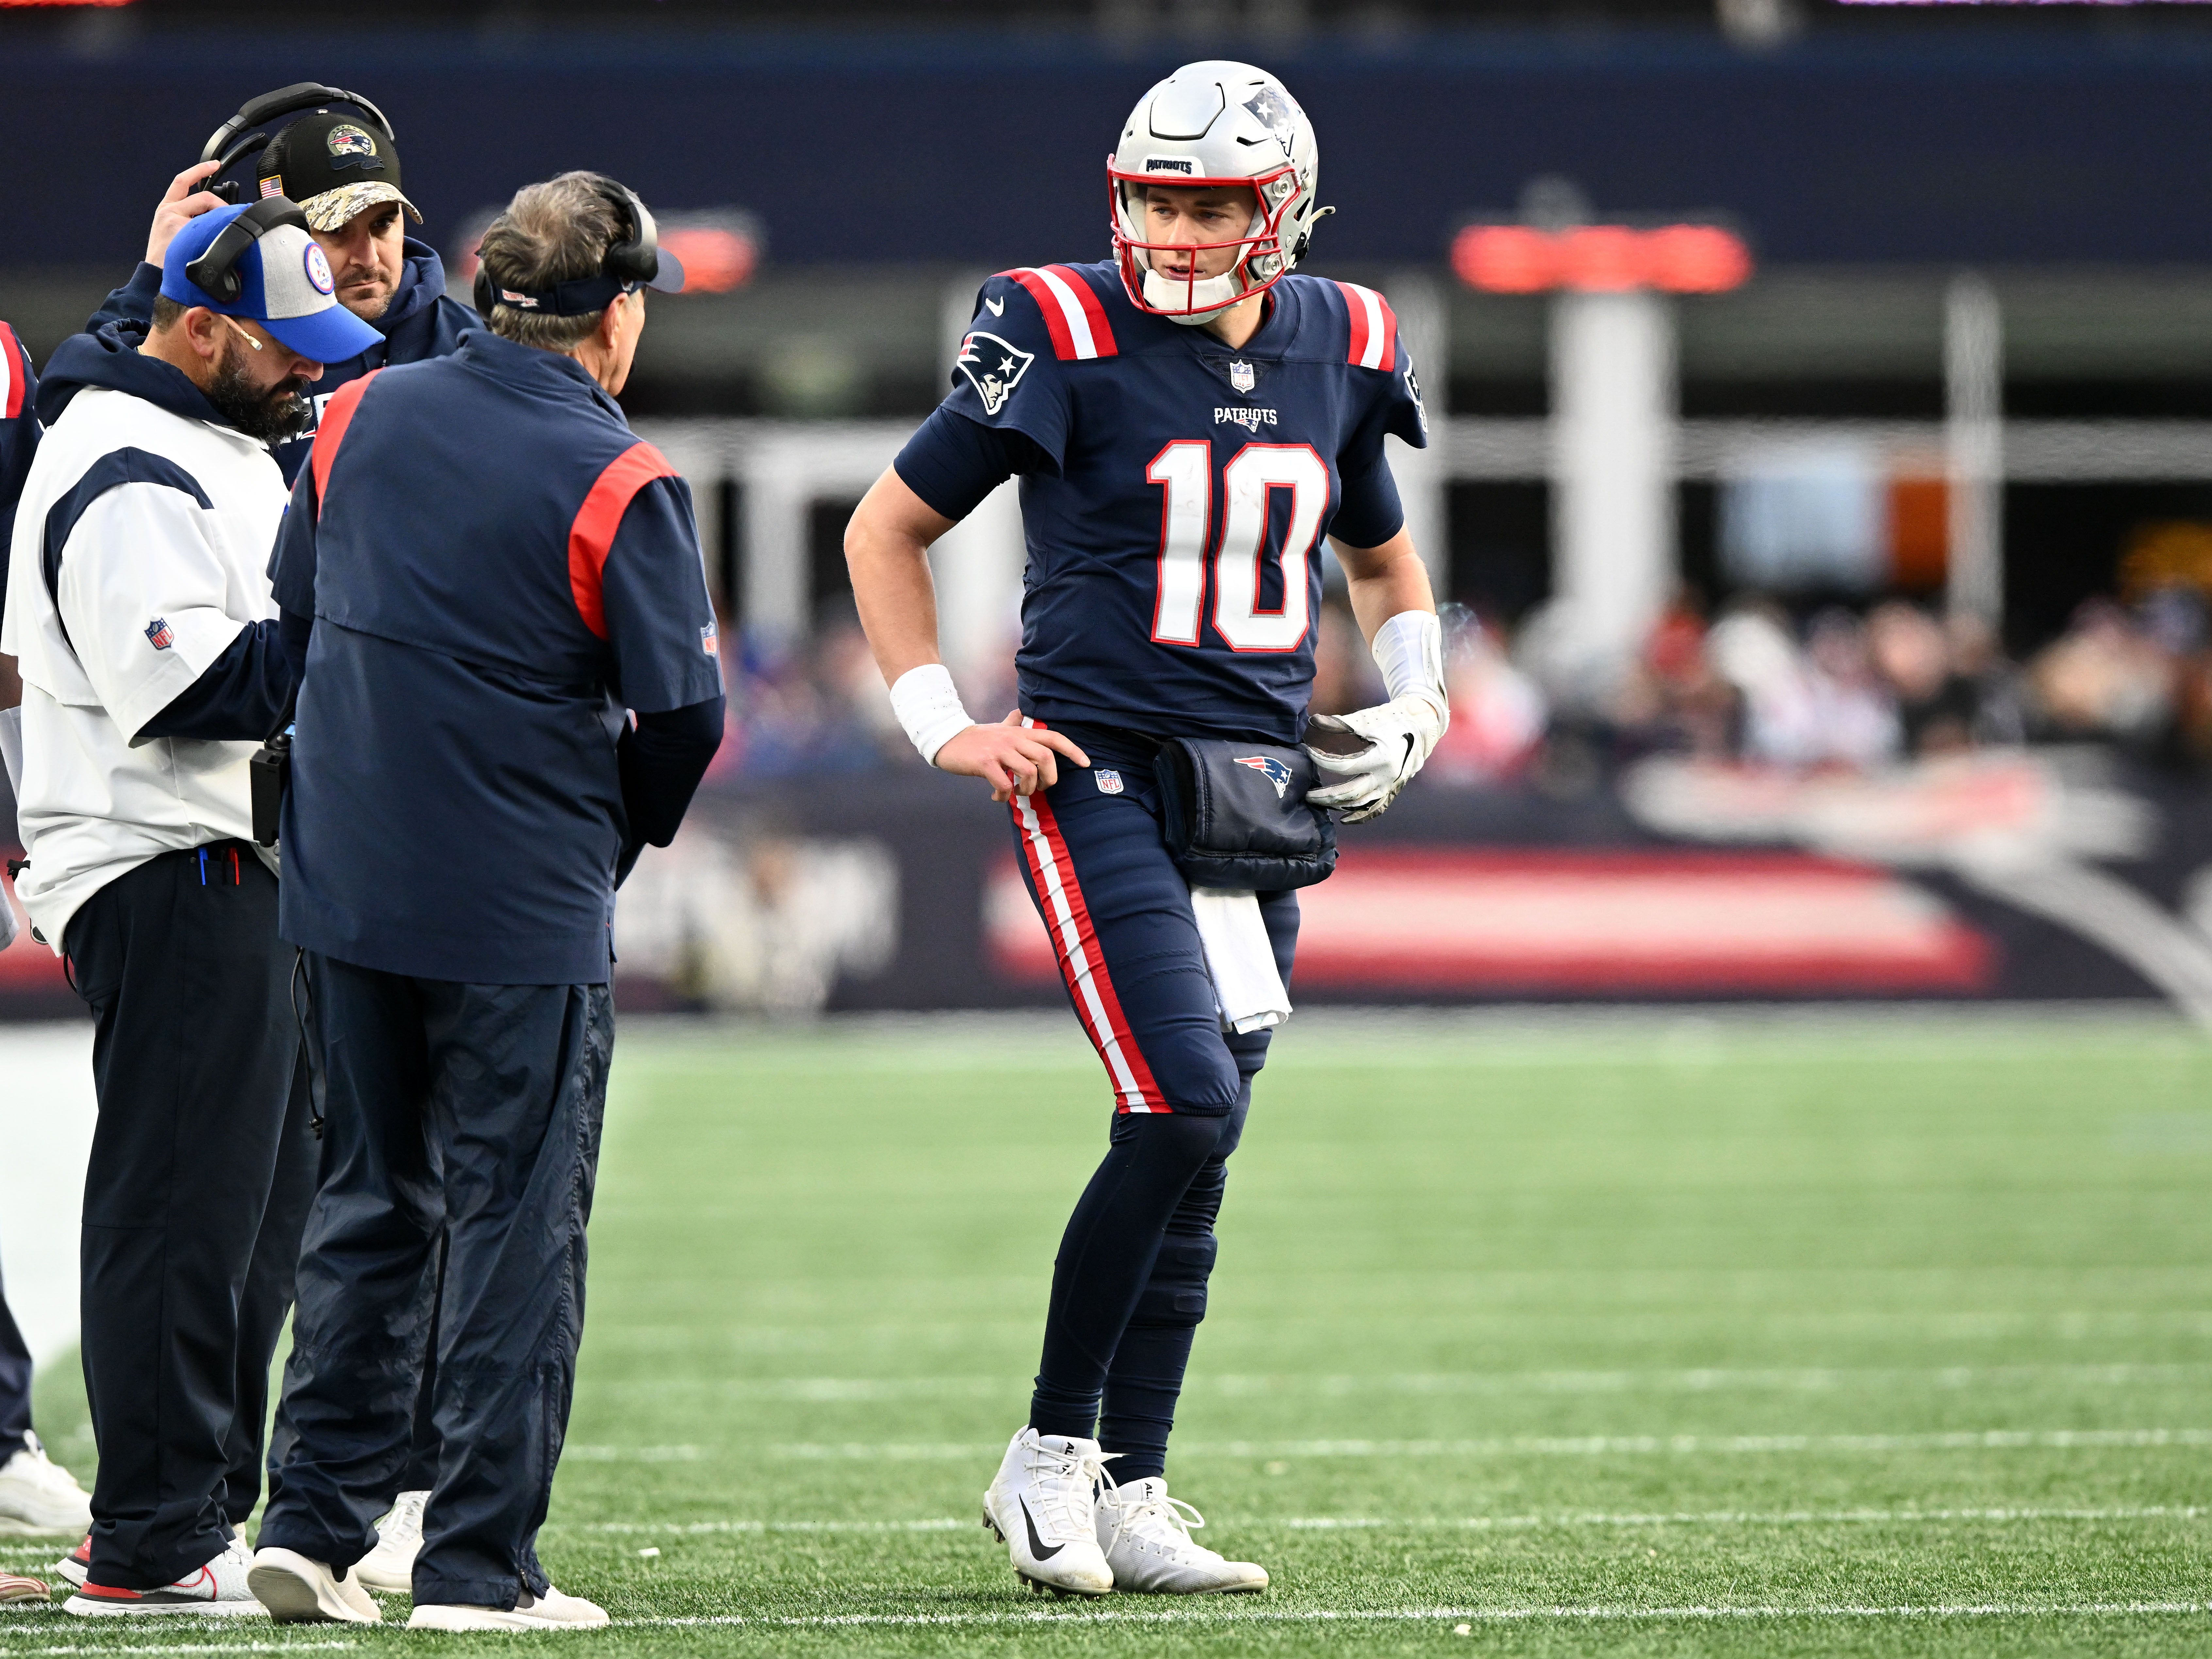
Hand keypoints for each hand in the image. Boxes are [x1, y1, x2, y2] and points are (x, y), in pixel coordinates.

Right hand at [147, 162, 226, 266]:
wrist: (155, 275)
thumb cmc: (169, 257)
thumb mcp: (176, 232)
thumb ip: (192, 219)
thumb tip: (219, 217)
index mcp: (167, 208)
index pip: (183, 181)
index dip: (200, 170)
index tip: (215, 165)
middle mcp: (169, 210)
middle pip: (204, 197)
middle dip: (222, 207)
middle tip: (230, 220)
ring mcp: (174, 220)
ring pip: (208, 210)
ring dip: (220, 221)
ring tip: (220, 237)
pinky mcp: (180, 230)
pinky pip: (208, 226)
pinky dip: (217, 232)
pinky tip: (216, 243)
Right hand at [935, 711, 1089, 802]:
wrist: (947, 740)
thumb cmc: (976, 739)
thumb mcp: (997, 728)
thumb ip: (1012, 722)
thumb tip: (1020, 712)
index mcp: (1020, 732)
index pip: (1053, 737)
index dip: (1072, 750)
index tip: (1085, 763)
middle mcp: (1013, 739)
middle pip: (1046, 758)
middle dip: (1049, 779)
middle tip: (1039, 788)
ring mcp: (999, 751)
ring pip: (1028, 773)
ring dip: (1026, 790)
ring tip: (1016, 793)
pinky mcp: (985, 763)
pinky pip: (1004, 785)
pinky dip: (1003, 796)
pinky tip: (997, 797)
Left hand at [1303, 693, 1447, 822]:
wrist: (1422, 725)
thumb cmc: (1392, 719)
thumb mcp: (1367, 719)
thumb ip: (1340, 723)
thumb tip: (1314, 721)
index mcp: (1381, 758)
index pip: (1343, 766)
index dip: (1322, 761)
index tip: (1308, 753)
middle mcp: (1388, 777)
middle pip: (1350, 793)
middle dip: (1326, 796)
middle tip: (1307, 794)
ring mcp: (1392, 786)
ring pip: (1361, 804)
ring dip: (1339, 805)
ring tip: (1319, 803)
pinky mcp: (1394, 789)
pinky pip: (1376, 808)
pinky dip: (1360, 815)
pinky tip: (1344, 818)